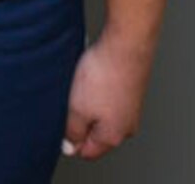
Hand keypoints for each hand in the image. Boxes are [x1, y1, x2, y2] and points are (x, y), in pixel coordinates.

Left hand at [61, 34, 151, 160]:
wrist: (127, 43)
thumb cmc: (104, 74)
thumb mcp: (76, 109)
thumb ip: (72, 132)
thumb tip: (70, 146)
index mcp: (113, 136)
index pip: (86, 151)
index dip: (69, 139)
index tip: (63, 120)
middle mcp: (126, 125)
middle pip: (94, 131)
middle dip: (79, 117)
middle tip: (73, 97)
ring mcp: (131, 107)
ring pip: (100, 111)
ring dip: (88, 99)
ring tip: (85, 82)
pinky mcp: (131, 89)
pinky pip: (107, 95)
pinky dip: (98, 86)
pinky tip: (94, 73)